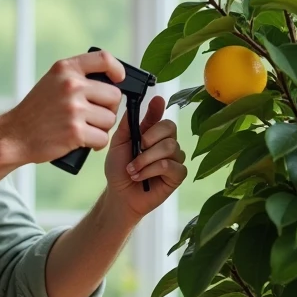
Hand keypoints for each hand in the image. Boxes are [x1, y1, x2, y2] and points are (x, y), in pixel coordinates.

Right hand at [0, 50, 126, 165]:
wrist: (14, 135)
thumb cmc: (36, 111)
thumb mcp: (52, 82)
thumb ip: (77, 78)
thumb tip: (112, 82)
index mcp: (65, 69)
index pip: (103, 59)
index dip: (117, 69)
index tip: (118, 79)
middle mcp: (71, 85)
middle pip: (114, 96)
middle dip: (108, 109)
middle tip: (93, 116)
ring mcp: (74, 108)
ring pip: (110, 119)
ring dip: (101, 128)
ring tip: (84, 129)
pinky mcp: (75, 131)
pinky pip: (102, 138)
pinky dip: (95, 144)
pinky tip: (83, 142)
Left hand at [103, 95, 186, 219]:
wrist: (119, 194)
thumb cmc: (119, 169)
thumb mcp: (118, 144)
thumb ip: (127, 125)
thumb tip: (133, 105)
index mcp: (153, 133)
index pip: (161, 117)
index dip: (159, 108)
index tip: (157, 101)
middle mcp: (167, 143)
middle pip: (169, 128)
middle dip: (150, 138)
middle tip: (136, 149)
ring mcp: (175, 158)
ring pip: (169, 147)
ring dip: (146, 159)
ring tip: (132, 169)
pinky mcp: (178, 175)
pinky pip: (170, 166)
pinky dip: (152, 170)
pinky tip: (140, 177)